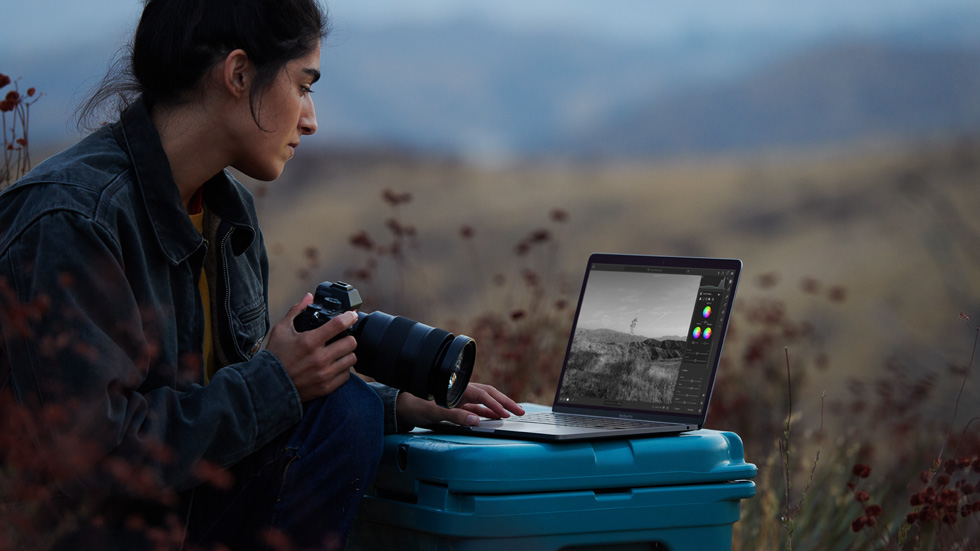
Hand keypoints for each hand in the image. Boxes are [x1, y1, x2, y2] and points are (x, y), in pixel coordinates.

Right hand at [264, 293, 359, 402]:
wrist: (268, 386)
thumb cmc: (275, 356)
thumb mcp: (281, 330)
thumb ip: (296, 311)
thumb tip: (308, 296)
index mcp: (309, 341)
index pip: (338, 325)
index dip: (349, 317)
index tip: (352, 315)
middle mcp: (319, 358)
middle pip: (351, 342)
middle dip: (348, 337)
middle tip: (342, 337)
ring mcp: (324, 374)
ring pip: (351, 359)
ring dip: (347, 354)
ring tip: (338, 352)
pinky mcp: (326, 387)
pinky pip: (346, 375)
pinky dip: (342, 369)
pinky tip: (334, 366)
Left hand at [396, 382, 525, 426]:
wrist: (404, 406)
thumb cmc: (416, 405)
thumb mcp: (434, 412)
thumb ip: (454, 416)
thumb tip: (475, 421)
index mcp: (458, 389)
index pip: (483, 395)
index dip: (496, 404)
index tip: (507, 414)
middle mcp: (462, 391)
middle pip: (489, 394)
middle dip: (505, 402)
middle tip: (520, 412)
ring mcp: (461, 398)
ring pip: (485, 401)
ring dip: (499, 407)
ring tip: (513, 414)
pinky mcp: (459, 406)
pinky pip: (478, 408)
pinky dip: (489, 412)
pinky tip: (496, 417)